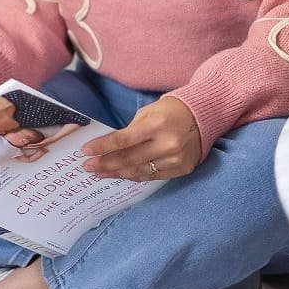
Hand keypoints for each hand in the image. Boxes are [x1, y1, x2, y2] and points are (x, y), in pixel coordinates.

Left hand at [80, 96, 201, 181]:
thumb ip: (131, 130)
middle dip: (104, 163)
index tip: (85, 151)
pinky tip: (120, 174)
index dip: (102, 147)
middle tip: (87, 166)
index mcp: (157, 125)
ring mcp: (175, 160)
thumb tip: (109, 146)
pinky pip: (151, 177)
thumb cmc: (171, 111)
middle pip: (128, 159)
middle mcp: (167, 144)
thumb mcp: (149, 112)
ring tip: (99, 173)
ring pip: (138, 171)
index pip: (123, 140)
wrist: (203, 117)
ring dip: (116, 173)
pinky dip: (134, 176)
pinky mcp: (180, 170)